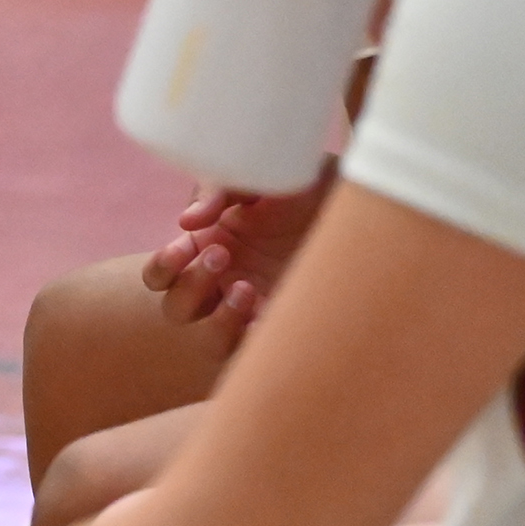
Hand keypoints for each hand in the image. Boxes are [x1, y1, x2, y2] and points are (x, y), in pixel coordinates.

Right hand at [139, 169, 331, 335]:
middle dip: (191, 286)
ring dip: (218, 319)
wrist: (364, 199)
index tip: (183, 248)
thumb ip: (220, 192)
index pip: (160, 275)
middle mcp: (222, 282)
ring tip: (248, 290)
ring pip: (210, 339)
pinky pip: (258, 348)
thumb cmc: (303, 182)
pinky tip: (271, 318)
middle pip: (176, 309)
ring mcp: (252, 308)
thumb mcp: (259, 177)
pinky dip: (257, 338)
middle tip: (222, 255)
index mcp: (207, 246)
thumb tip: (188, 222)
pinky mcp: (284, 322)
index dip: (164, 268)